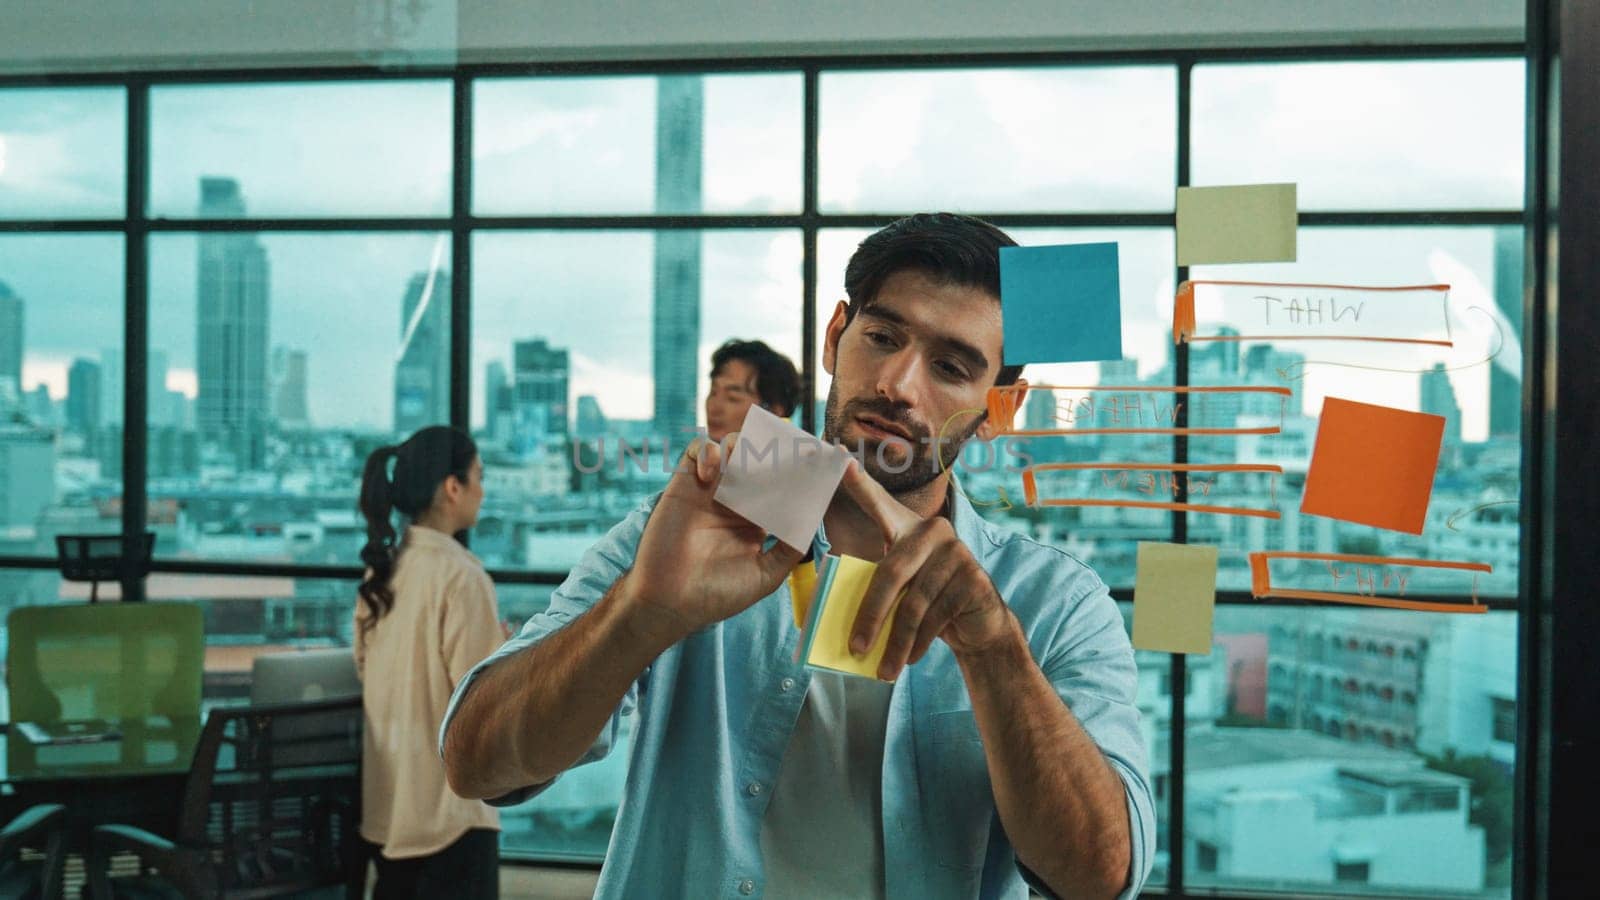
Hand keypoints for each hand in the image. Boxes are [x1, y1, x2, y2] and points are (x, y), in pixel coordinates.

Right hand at [621, 435, 805, 643]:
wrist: (671, 602)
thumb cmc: (717, 594)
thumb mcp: (765, 575)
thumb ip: (790, 549)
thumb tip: (813, 520)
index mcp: (757, 517)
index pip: (781, 484)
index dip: (797, 471)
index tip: (817, 461)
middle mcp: (736, 499)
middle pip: (760, 459)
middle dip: (776, 452)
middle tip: (791, 450)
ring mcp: (711, 489)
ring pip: (731, 447)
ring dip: (743, 447)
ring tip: (747, 464)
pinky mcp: (684, 484)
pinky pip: (696, 450)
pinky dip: (707, 451)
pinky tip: (711, 474)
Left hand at [838, 460, 1015, 679]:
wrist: (977, 629)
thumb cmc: (927, 607)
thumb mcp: (898, 595)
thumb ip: (876, 589)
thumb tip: (833, 612)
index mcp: (908, 529)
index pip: (879, 503)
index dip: (859, 484)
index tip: (837, 460)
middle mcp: (934, 531)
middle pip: (890, 573)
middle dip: (870, 616)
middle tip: (854, 648)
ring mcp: (956, 552)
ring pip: (913, 603)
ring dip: (895, 642)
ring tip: (883, 670)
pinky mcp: (973, 577)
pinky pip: (936, 615)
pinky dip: (919, 642)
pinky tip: (910, 660)